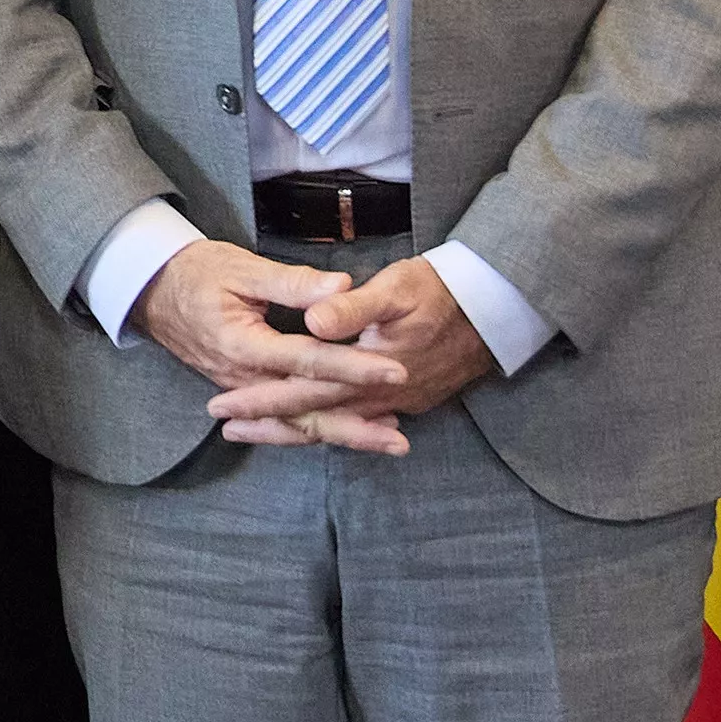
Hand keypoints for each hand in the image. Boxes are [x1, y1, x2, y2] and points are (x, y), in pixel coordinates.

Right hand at [135, 240, 411, 457]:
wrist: (151, 290)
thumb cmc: (196, 273)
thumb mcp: (242, 268)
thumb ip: (294, 281)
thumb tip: (343, 286)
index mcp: (242, 344)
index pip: (307, 360)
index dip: (353, 367)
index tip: (394, 369)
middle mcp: (242, 378)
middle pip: (305, 409)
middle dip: (356, 425)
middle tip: (401, 437)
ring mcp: (242, 390)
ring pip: (298, 422)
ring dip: (345, 435)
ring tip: (390, 442)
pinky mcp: (245, 391)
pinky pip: (285, 419)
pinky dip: (319, 430)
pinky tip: (353, 433)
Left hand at [206, 256, 494, 451]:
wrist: (499, 308)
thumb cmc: (442, 290)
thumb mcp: (397, 289)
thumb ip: (352, 309)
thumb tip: (313, 323)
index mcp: (368, 371)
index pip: (303, 392)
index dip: (261, 400)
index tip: (221, 406)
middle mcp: (382, 397)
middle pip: (315, 418)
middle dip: (269, 424)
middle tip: (225, 428)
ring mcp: (399, 403)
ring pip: (337, 424)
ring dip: (296, 429)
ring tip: (257, 432)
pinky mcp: (412, 399)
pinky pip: (361, 420)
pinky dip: (332, 425)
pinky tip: (315, 425)